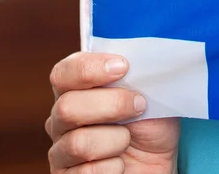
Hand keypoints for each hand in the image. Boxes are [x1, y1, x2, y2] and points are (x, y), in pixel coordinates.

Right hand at [47, 52, 178, 172]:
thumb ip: (135, 72)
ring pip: (78, 143)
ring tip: (129, 139)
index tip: (123, 67)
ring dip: (117, 140)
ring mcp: (60, 151)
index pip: (64, 72)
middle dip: (112, 105)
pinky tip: (121, 162)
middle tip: (139, 106)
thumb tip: (140, 56)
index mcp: (76, 88)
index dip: (90, 69)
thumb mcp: (150, 90)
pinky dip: (114, 167)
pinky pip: (87, 173)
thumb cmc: (151, 120)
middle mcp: (61, 118)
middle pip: (67, 107)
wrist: (158, 160)